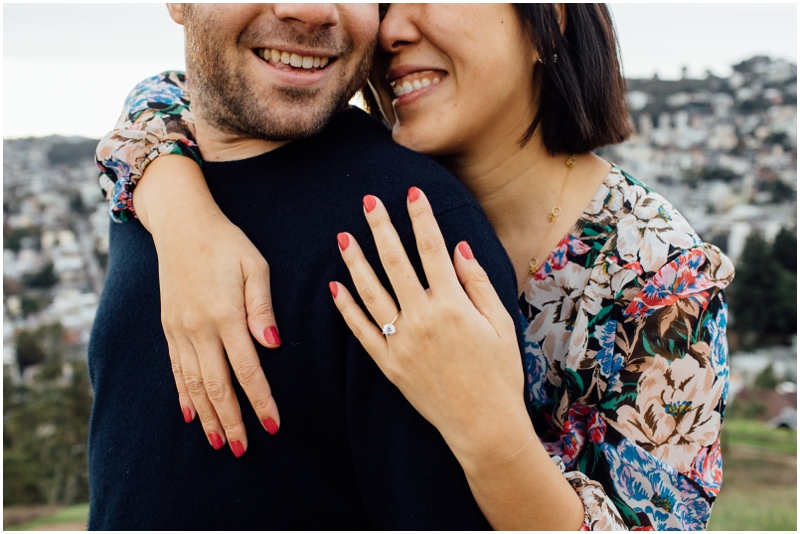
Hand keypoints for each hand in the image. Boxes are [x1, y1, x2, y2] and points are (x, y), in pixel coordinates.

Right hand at [135, 155, 280, 456]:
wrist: (181, 225)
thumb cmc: (226, 243)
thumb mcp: (254, 264)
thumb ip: (262, 306)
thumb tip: (272, 344)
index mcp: (225, 314)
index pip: (247, 369)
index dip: (260, 400)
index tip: (273, 425)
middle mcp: (199, 328)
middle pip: (217, 386)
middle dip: (232, 420)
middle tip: (242, 449)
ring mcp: (180, 330)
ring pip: (194, 384)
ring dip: (207, 416)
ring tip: (218, 442)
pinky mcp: (168, 327)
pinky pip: (176, 369)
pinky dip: (184, 395)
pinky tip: (191, 415)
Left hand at [330, 188, 528, 462]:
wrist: (484, 424)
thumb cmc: (499, 373)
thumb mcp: (500, 323)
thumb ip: (476, 283)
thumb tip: (458, 247)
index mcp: (452, 304)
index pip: (432, 248)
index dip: (421, 216)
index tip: (413, 192)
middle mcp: (422, 318)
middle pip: (395, 262)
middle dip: (380, 227)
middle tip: (367, 200)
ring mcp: (401, 342)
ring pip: (370, 292)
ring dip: (355, 262)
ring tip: (343, 236)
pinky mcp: (388, 364)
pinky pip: (361, 331)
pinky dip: (346, 309)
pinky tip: (335, 287)